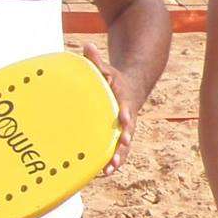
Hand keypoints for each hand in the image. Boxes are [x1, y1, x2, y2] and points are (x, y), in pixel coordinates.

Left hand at [79, 42, 140, 172]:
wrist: (132, 88)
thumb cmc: (115, 79)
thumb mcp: (107, 69)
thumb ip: (97, 61)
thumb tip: (86, 45)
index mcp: (125, 102)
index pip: (127, 108)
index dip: (126, 115)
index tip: (124, 121)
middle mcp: (127, 118)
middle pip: (127, 132)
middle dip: (123, 143)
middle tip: (119, 151)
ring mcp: (125, 128)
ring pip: (123, 146)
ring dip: (117, 157)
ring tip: (109, 170)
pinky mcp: (119, 136)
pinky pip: (117, 150)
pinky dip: (112, 160)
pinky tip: (103, 172)